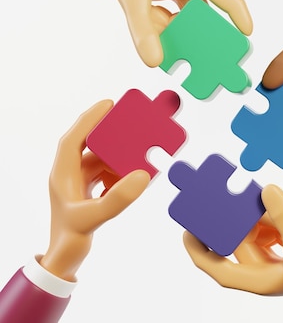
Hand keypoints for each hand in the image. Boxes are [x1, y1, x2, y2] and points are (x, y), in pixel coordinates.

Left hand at [39, 100, 150, 280]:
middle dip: (113, 135)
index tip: (109, 103)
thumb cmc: (69, 238)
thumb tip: (142, 175)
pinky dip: (120, 172)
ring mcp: (78, 180)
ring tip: (138, 159)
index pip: (74, 137)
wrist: (64, 257)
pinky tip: (130, 180)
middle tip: (134, 125)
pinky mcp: (88, 189)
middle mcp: (69, 172)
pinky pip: (107, 171)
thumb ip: (117, 198)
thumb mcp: (93, 218)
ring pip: (102, 158)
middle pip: (91, 144)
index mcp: (62, 173)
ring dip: (120, 158)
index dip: (91, 118)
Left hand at [79, 0, 252, 66]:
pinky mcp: (169, 3)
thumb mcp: (129, 0)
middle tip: (217, 52)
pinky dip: (171, 33)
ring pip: (193, 19)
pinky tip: (159, 37)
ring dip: (186, 35)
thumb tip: (155, 62)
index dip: (236, 10)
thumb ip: (142, 30)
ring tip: (182, 49)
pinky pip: (178, 23)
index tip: (246, 32)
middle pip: (211, 9)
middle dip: (212, 31)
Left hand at [183, 184, 282, 298]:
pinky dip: (272, 221)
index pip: (218, 269)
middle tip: (220, 201)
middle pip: (236, 246)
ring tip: (258, 199)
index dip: (198, 252)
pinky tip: (277, 208)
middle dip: (232, 224)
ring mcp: (275, 263)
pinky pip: (270, 233)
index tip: (186, 232)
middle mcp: (262, 273)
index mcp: (257, 281)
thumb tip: (267, 189)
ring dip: (257, 220)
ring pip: (254, 236)